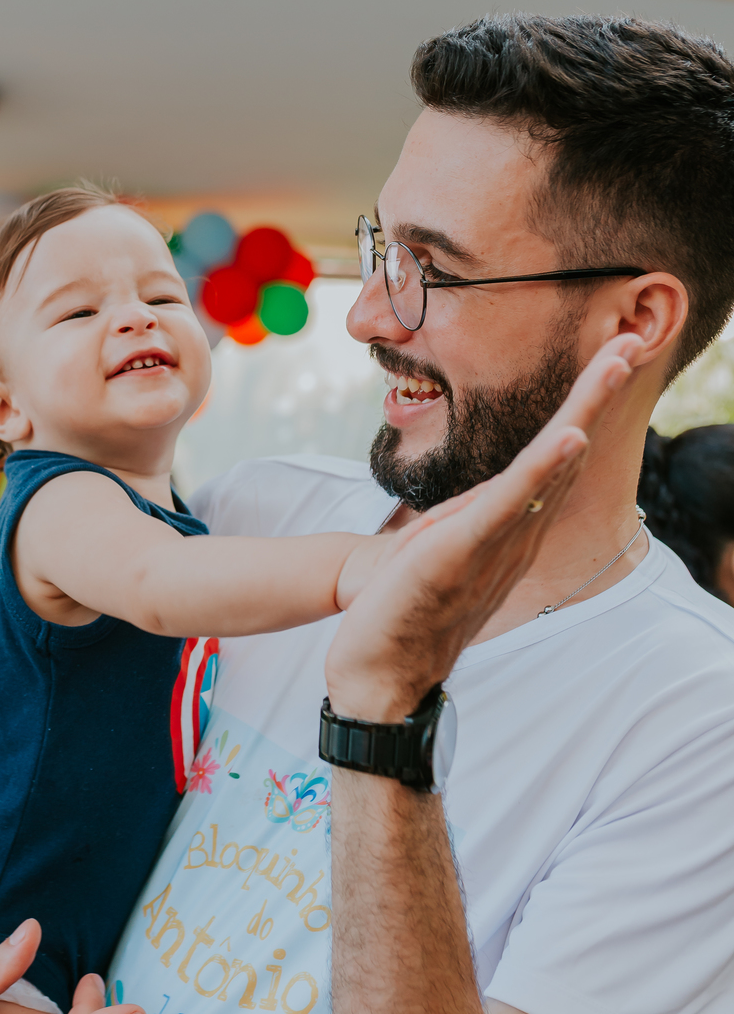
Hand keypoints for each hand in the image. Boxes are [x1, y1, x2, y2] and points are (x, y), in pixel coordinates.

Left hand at [324, 335, 643, 719]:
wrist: (379, 672)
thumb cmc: (405, 607)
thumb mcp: (443, 547)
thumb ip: (470, 518)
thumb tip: (491, 495)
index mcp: (511, 525)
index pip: (554, 454)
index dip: (583, 404)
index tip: (611, 358)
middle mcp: (517, 530)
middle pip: (566, 448)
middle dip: (598, 392)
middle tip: (635, 341)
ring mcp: (497, 540)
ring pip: (548, 464)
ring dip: (583, 408)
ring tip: (616, 362)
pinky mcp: (465, 551)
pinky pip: (508, 503)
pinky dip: (542, 469)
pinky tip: (569, 438)